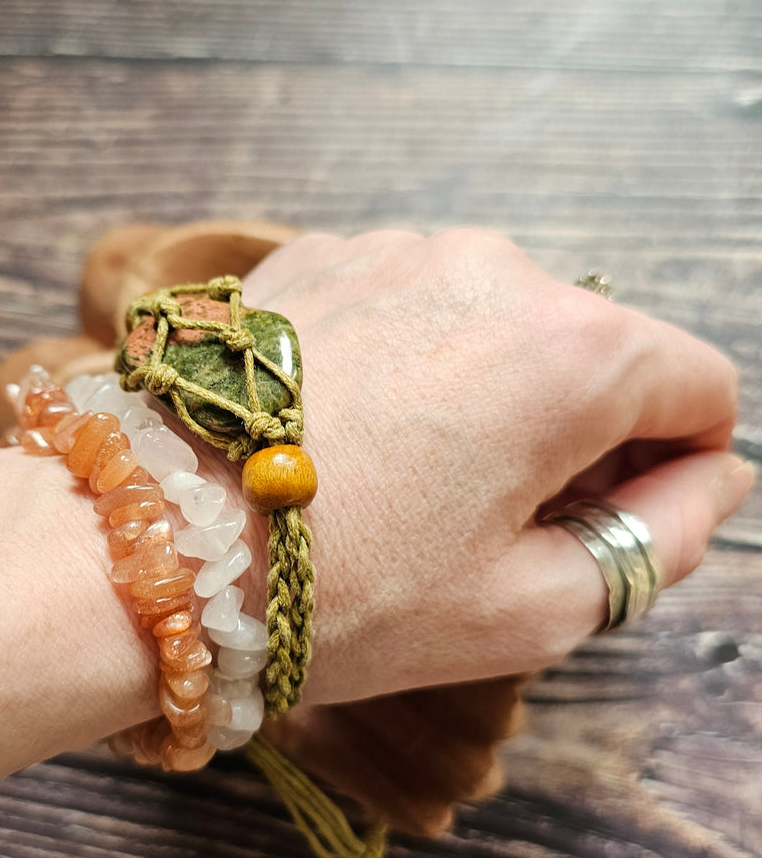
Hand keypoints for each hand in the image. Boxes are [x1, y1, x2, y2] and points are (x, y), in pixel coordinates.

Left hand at [228, 228, 751, 705]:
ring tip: (405, 486)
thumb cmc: (338, 593)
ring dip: (487, 398)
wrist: (152, 544)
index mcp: (566, 352)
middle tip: (493, 527)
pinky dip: (409, 366)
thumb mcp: (528, 607)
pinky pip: (408, 309)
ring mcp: (392, 250)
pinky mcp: (317, 257)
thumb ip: (657, 541)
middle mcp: (488, 269)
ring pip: (497, 327)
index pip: (697, 388)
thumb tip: (710, 480)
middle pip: (594, 351)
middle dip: (577, 437)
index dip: (672, 468)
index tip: (606, 522)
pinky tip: (348, 436)